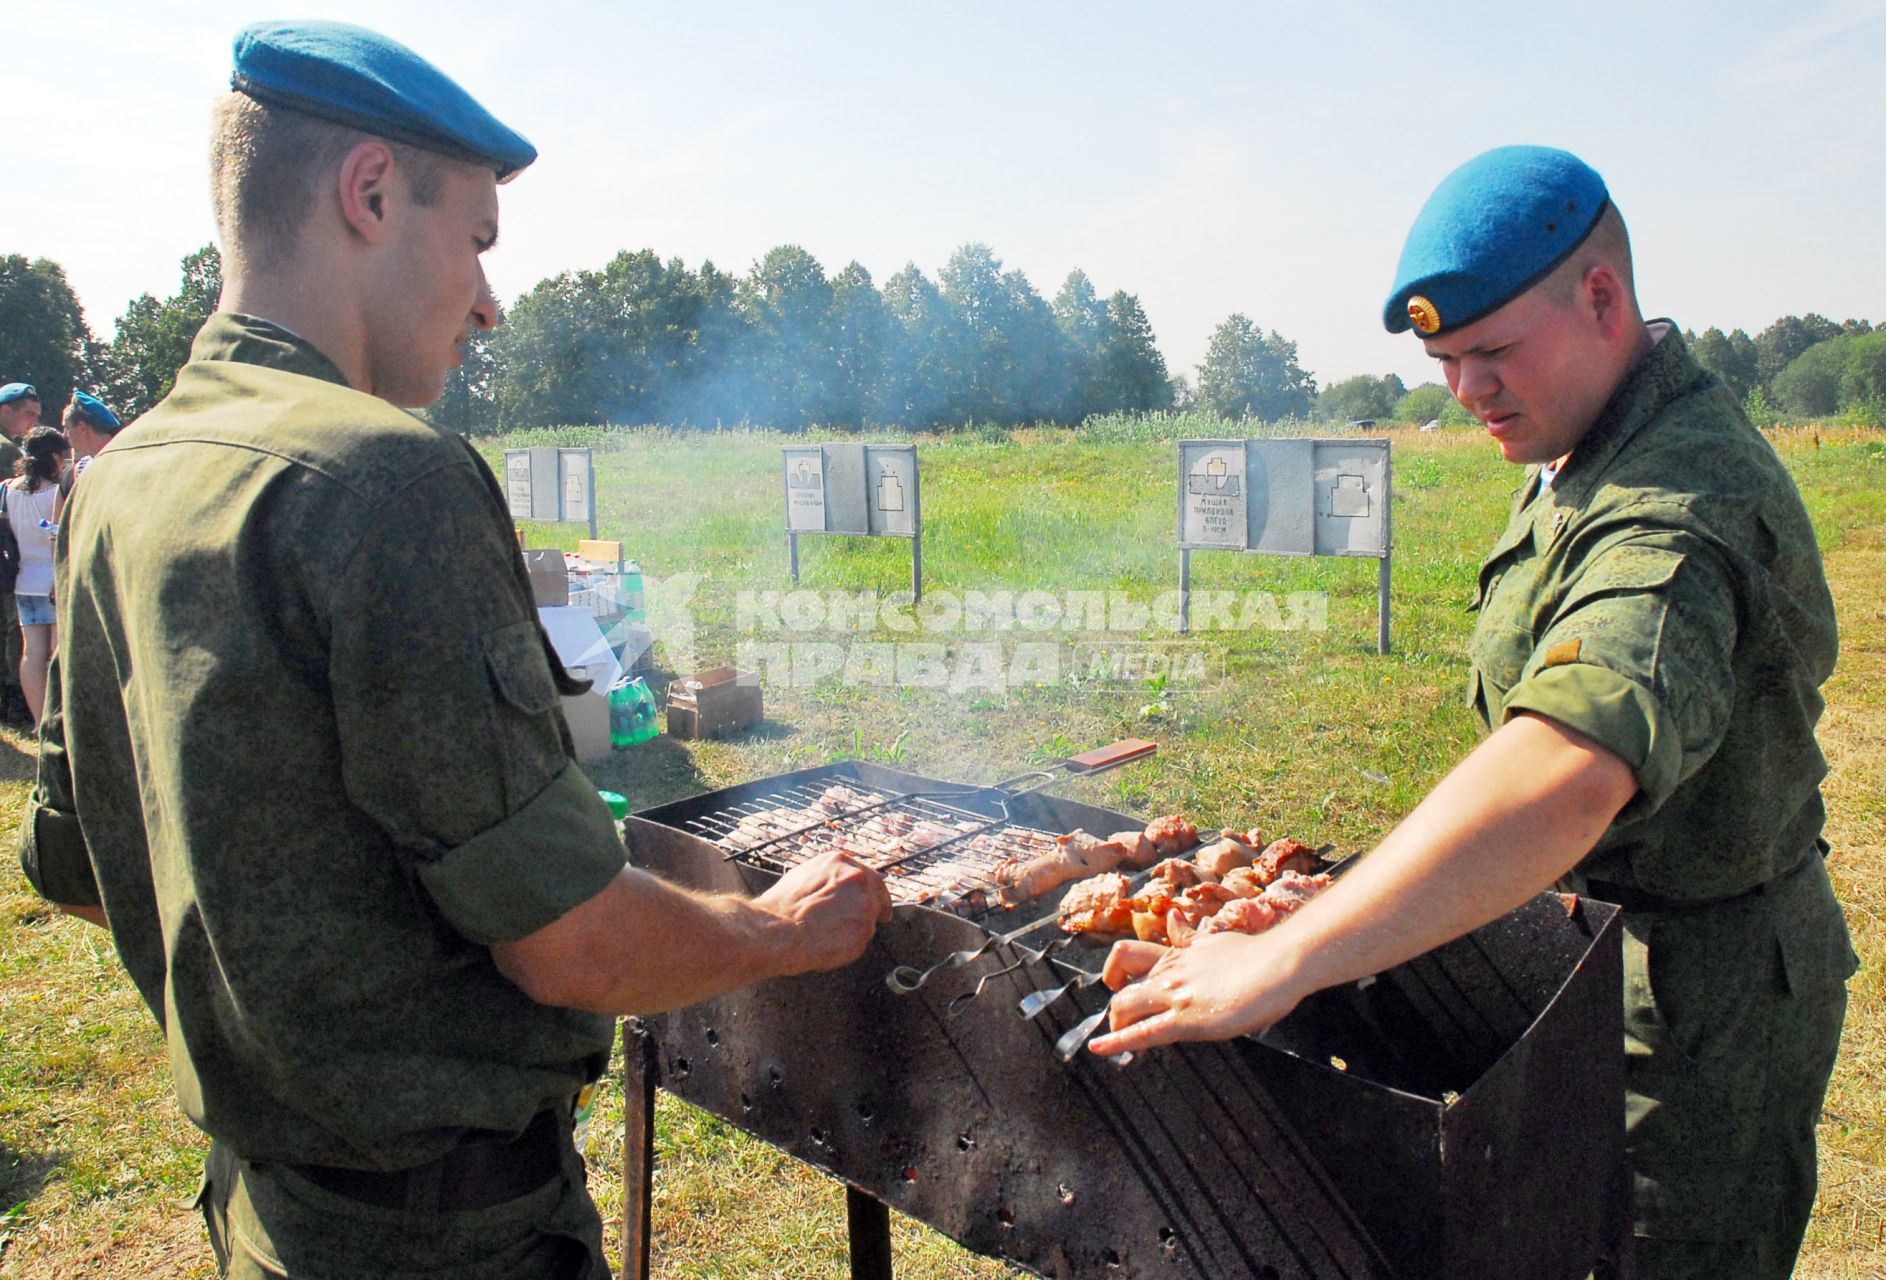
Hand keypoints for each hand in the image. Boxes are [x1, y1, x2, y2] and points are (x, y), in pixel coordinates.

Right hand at [753, 850, 892, 975]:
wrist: (778, 930)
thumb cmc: (781, 907)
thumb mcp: (801, 876)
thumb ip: (825, 877)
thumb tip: (832, 886)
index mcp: (840, 863)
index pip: (868, 876)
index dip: (871, 891)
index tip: (875, 901)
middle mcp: (857, 880)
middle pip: (876, 896)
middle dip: (873, 910)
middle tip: (863, 923)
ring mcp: (864, 904)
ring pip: (868, 920)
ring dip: (855, 929)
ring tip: (828, 936)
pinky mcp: (864, 930)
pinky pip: (861, 940)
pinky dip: (849, 946)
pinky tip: (829, 945)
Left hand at [1086, 929, 1308, 1055]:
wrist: (1279, 963)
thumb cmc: (1256, 955)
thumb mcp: (1214, 940)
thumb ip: (1188, 936)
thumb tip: (1173, 920)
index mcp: (1176, 954)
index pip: (1129, 955)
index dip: (1116, 971)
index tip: (1115, 983)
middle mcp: (1170, 971)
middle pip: (1121, 983)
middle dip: (1116, 1006)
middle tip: (1121, 1022)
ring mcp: (1176, 994)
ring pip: (1125, 1006)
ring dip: (1116, 1025)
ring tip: (1115, 1041)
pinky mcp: (1187, 1019)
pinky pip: (1143, 1032)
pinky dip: (1116, 1042)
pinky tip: (1098, 1049)